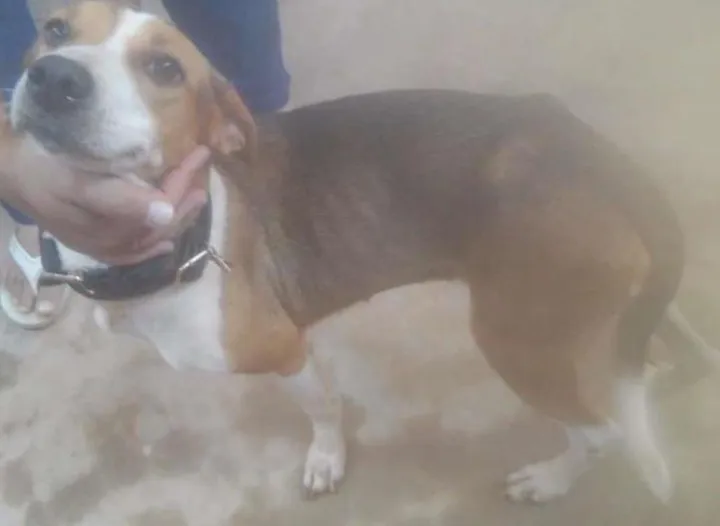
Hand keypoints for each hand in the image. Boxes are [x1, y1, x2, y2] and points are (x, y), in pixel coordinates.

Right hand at [0, 144, 210, 264]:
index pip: (163, 207)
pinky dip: (153, 246)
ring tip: (197, 198)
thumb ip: (122, 200)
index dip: (184, 182)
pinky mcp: (95, 246)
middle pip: (162, 223)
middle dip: (186, 197)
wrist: (8, 176)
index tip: (200, 155)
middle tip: (203, 169)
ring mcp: (104, 248)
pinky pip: (133, 253)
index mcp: (113, 228)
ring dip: (178, 218)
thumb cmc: (43, 172)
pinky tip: (165, 243)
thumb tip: (166, 212)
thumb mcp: (78, 182)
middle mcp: (113, 244)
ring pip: (154, 237)